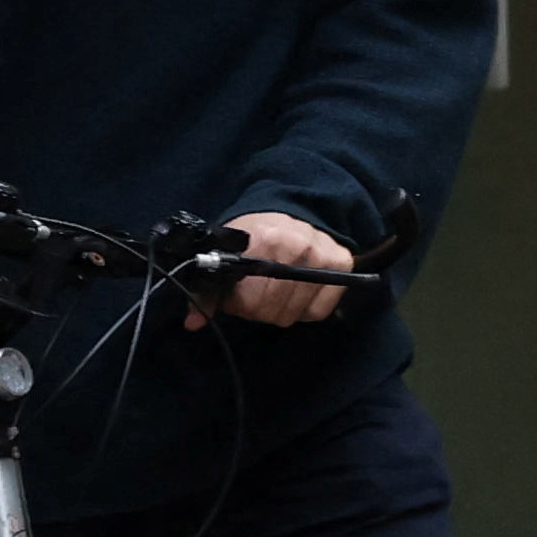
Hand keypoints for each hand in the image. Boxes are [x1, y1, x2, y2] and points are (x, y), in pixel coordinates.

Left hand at [213, 211, 362, 330]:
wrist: (290, 213)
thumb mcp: (226, 252)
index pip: (249, 299)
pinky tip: (294, 293)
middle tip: (253, 294)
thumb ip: (208, 288)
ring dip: (278, 311)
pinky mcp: (342, 264)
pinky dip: (303, 310)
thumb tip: (193, 322)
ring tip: (272, 292)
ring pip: (291, 315)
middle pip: (270, 310)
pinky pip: (316, 312)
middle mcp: (299, 245)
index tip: (234, 295)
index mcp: (266, 239)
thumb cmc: (254, 236)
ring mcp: (324, 255)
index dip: (237, 304)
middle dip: (256, 309)